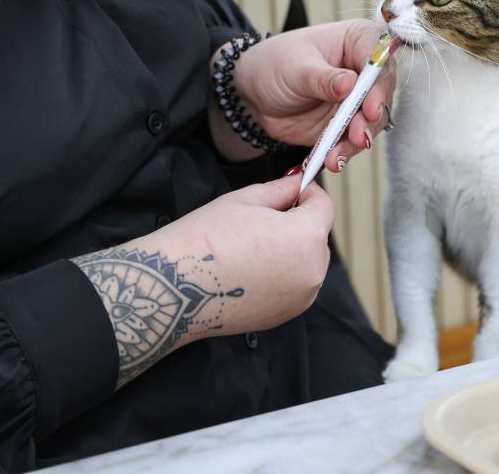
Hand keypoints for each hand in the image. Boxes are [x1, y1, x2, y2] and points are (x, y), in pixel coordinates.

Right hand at [73, 175, 335, 386]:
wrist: (173, 288)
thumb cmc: (204, 239)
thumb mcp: (245, 200)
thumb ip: (281, 189)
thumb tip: (298, 182)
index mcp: (306, 237)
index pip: (324, 206)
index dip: (308, 193)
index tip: (293, 190)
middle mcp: (312, 270)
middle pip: (318, 236)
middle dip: (299, 223)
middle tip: (265, 218)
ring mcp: (302, 297)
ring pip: (309, 263)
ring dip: (293, 251)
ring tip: (254, 246)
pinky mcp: (286, 315)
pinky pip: (296, 286)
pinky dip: (284, 275)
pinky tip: (252, 269)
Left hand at [212, 20, 396, 167]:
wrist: (254, 95)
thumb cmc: (274, 65)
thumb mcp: (296, 68)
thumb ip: (323, 78)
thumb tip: (350, 84)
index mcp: (356, 40)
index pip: (379, 57)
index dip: (378, 82)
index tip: (371, 105)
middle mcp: (364, 69)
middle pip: (382, 92)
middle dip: (371, 116)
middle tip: (358, 134)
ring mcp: (358, 98)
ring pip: (372, 120)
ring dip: (358, 138)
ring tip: (338, 152)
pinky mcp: (349, 122)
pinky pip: (354, 139)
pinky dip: (345, 151)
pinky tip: (333, 159)